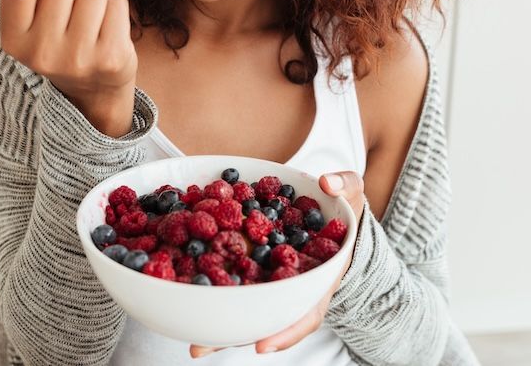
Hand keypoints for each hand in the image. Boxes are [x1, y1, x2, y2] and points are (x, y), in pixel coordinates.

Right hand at [0, 0, 137, 135]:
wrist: (93, 88)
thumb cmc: (61, 42)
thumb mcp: (31, 16)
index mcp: (14, 39)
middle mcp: (42, 52)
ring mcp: (78, 58)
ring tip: (91, 8)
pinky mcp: (111, 57)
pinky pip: (117, 1)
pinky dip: (115, 2)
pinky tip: (107, 22)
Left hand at [190, 171, 365, 357]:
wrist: (328, 208)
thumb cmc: (341, 207)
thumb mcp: (350, 194)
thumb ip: (344, 185)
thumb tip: (327, 183)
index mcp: (319, 278)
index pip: (306, 312)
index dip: (285, 331)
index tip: (261, 346)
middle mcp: (291, 286)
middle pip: (264, 318)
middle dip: (234, 334)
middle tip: (201, 348)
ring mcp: (270, 279)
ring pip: (243, 305)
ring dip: (215, 324)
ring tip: (187, 340)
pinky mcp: (250, 266)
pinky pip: (229, 277)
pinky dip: (208, 284)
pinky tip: (181, 288)